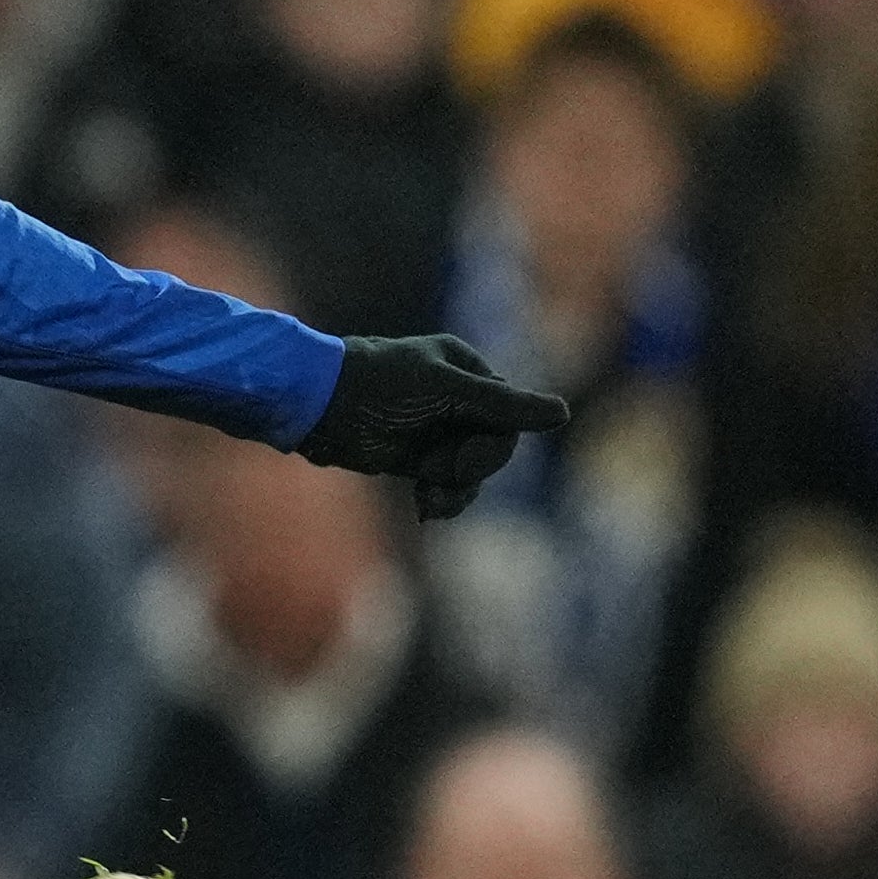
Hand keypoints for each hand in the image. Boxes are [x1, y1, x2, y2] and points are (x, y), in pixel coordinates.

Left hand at [297, 331, 570, 519]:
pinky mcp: (415, 459)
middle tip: (440, 475)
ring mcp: (436, 430)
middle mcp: (456, 399)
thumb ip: (502, 406)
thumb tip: (562, 412)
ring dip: (458, 491)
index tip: (463, 461)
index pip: (510, 415)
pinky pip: (448, 485)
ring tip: (429, 500)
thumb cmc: (379, 385)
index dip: (494, 445)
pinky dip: (442, 500)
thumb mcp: (444, 391)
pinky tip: (425, 508)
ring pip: (473, 471)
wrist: (315, 405)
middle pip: (494, 446)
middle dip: (472, 469)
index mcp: (467, 370)